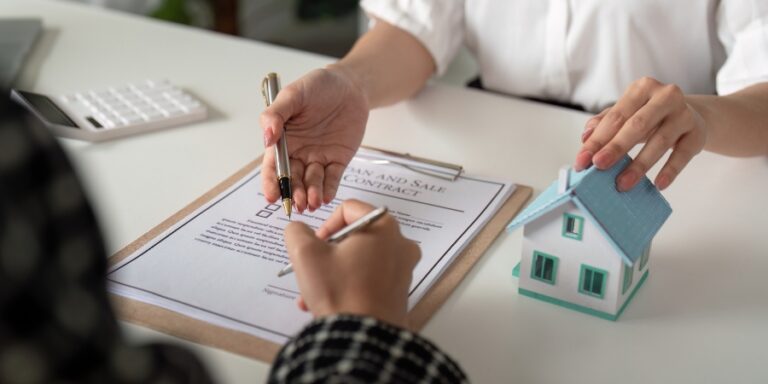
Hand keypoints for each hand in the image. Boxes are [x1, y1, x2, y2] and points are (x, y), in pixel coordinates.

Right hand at [260, 66, 368, 212]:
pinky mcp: (338, 160)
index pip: (273, 166)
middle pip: (293, 179)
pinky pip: (333, 178)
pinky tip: (326, 198)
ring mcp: (318, 158)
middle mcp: (299, 153)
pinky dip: (329, 189)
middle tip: (296, 202)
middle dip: (293, 192)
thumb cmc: (317, 86)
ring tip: (312, 202)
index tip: (271, 195)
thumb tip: (266, 137)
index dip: (271, 182)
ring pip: (312, 182)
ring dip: (310, 193)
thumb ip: (276, 114)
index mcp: (283, 140)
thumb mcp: (293, 95)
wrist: (349, 85)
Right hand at [284, 200, 419, 327]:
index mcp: (384, 227)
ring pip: (360, 261)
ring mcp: (403, 270)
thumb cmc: (338, 291)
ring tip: (310, 294)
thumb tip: (298, 230)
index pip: (349, 209)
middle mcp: (401, 244)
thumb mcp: (306, 255)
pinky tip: (324, 304)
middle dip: (328, 254)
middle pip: (355, 237)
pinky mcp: (400, 292)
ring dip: (333, 273)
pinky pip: (369, 280)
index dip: (325, 224)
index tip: (314, 245)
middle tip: (312, 270)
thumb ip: (297, 232)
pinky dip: (347, 286)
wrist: (362, 339)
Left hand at [574, 77, 707, 190]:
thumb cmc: (650, 116)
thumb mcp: (626, 114)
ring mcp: (684, 114)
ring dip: (639, 165)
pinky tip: (658, 184)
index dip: (597, 139)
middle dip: (615, 147)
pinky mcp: (697, 133)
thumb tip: (585, 137)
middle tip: (599, 166)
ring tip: (623, 184)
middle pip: (637, 125)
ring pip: (660, 141)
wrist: (691, 115)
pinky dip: (670, 170)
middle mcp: (665, 96)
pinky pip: (683, 154)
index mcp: (642, 88)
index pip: (615, 116)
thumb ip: (604, 123)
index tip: (582, 160)